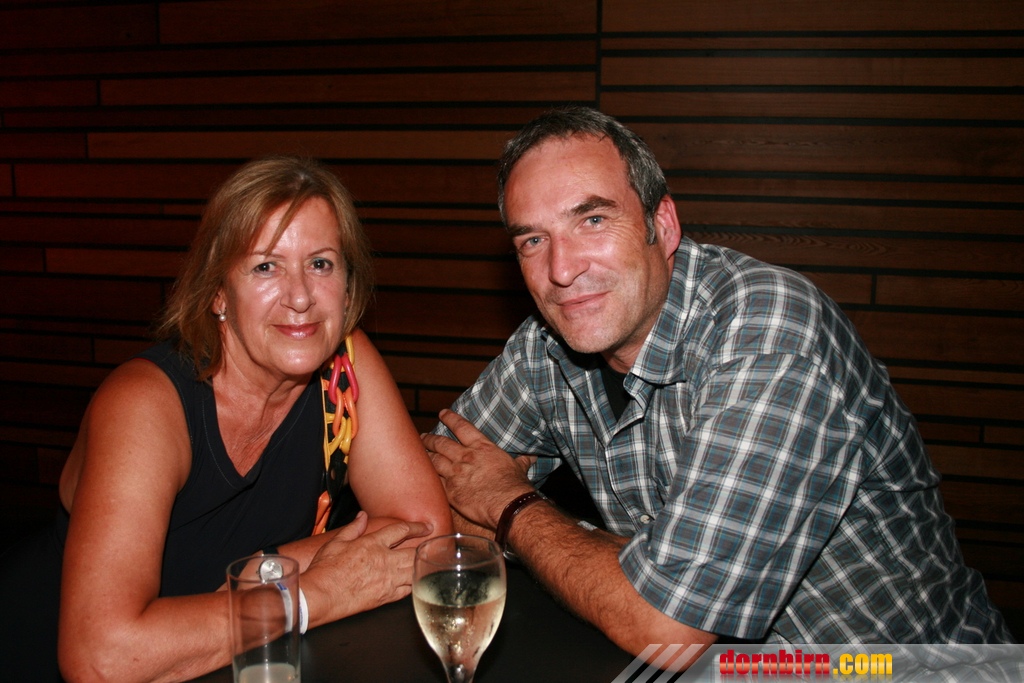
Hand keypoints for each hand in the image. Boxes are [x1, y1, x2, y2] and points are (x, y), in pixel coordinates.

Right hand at [303, 511, 430, 623]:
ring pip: (413, 571)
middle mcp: (384, 561)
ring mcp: (387, 581)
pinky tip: (413, 581)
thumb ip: (353, 528)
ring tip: (427, 562)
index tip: (426, 526)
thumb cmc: (325, 570)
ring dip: (421, 565)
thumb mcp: (336, 542)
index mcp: (373, 544)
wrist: (320, 596)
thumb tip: (362, 516)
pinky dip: (412, 584)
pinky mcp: (385, 597)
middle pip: (413, 551)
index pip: (401, 530)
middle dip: (426, 547)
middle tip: (434, 544)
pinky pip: (406, 590)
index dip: (416, 527)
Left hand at [421, 409, 536, 529]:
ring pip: (433, 460)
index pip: (462, 427)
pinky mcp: (450, 492)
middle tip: (422, 436)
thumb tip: (531, 458)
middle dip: (430, 438)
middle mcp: (466, 457)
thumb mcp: (519, 469)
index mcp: (482, 448)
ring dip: (424, 455)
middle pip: (441, 443)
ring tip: (418, 452)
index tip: (442, 413)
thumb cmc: (515, 486)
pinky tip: (419, 475)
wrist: (507, 504)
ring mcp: (456, 474)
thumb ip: (521, 462)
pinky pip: (433, 481)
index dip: (450, 418)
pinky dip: (425, 477)